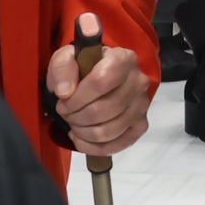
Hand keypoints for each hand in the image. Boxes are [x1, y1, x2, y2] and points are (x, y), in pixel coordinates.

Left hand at [46, 11, 150, 155]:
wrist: (101, 76)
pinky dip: (93, 147)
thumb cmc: (84, 66)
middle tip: (65, 113)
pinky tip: (81, 138)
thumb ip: (62, 67)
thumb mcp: (67, 57)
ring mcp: (142, 106)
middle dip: (75, 117)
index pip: (101, 81)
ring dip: (82, 132)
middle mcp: (139, 82)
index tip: (62, 101)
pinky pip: (116, 145)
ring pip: (108, 131)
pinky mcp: (140, 125)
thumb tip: (64, 92)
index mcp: (123, 59)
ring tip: (73, 124)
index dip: (76, 97)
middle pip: (103, 110)